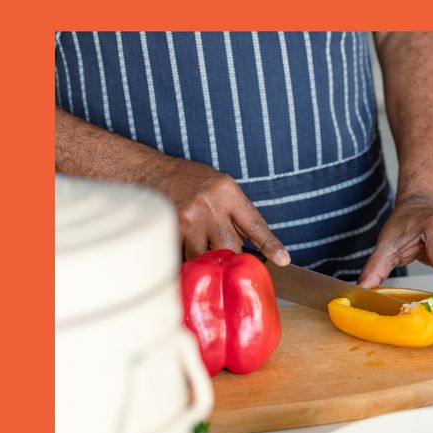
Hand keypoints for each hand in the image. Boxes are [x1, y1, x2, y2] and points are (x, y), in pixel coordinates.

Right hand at [140, 153, 288, 263]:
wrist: (150, 172)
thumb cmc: (189, 181)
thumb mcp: (220, 187)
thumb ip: (236, 212)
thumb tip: (255, 243)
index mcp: (228, 192)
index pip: (255, 223)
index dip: (270, 244)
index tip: (282, 260)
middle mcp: (211, 206)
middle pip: (231, 247)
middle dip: (229, 257)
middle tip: (222, 255)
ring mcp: (190, 219)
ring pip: (206, 257)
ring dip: (204, 259)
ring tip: (196, 245)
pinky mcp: (172, 230)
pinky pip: (185, 256)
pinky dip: (186, 257)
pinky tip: (182, 244)